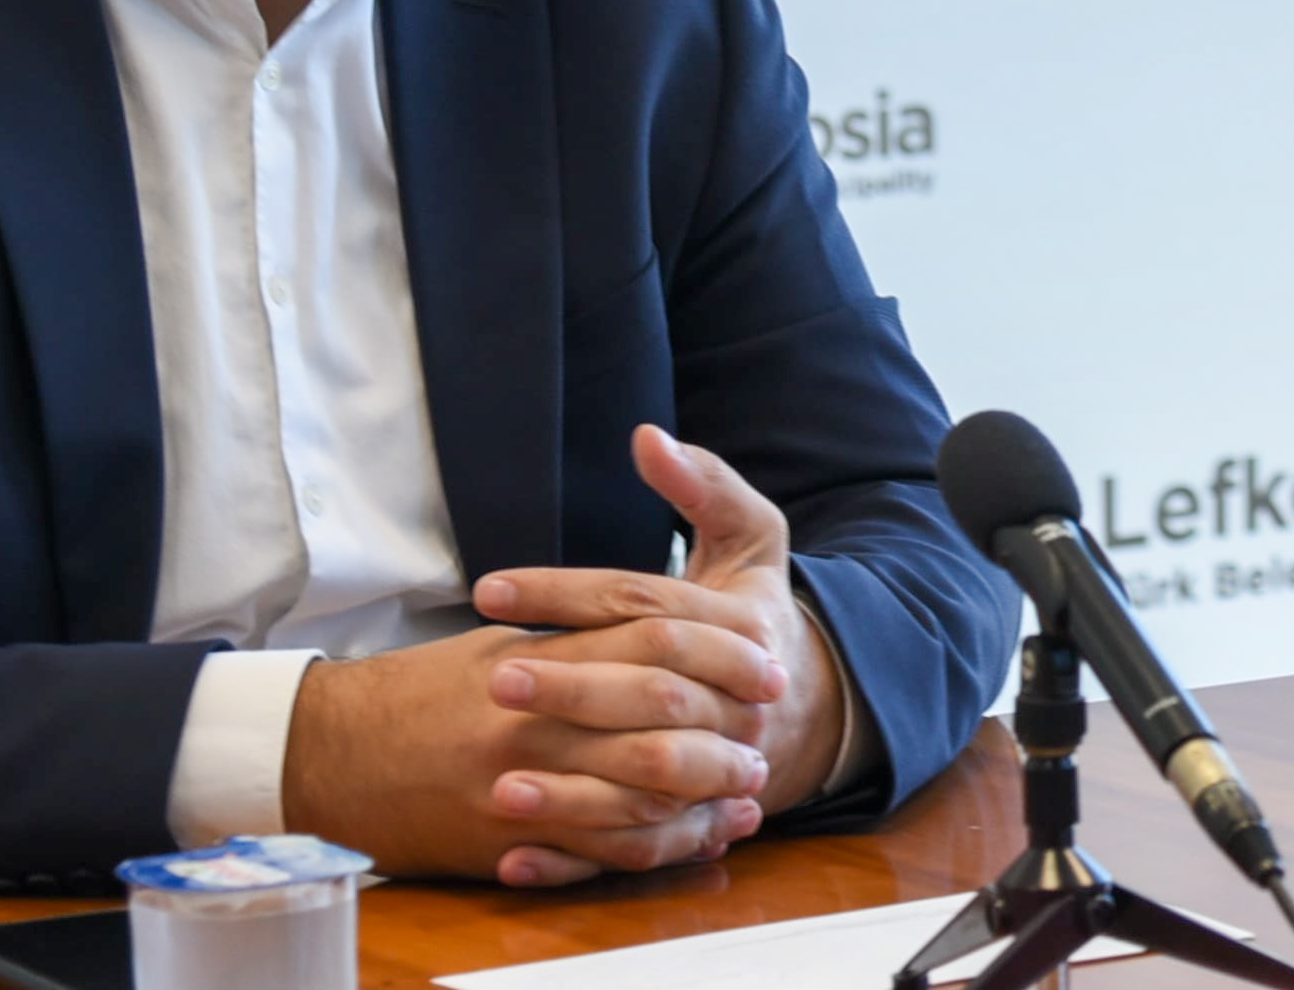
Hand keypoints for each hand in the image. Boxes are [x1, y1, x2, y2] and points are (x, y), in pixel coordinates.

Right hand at [280, 619, 769, 887]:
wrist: (334, 754)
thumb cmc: (425, 692)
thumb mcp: (499, 643)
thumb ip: (579, 631)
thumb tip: (665, 623)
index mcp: (538, 659)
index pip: (650, 641)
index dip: (718, 650)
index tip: (766, 659)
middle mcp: (534, 722)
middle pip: (658, 718)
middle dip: (725, 727)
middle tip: (766, 733)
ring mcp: (521, 788)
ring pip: (639, 794)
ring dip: (704, 796)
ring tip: (744, 793)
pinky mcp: (507, 845)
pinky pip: (600, 854)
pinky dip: (658, 848)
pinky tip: (695, 839)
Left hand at [467, 426, 849, 884]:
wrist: (806, 707)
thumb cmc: (752, 612)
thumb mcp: (749, 537)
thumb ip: (703, 485)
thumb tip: (647, 437)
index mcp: (743, 624)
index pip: (646, 603)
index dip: (566, 593)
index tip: (487, 588)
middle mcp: (739, 697)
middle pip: (653, 690)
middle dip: (572, 686)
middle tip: (492, 678)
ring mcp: (724, 763)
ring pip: (653, 778)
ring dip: (573, 787)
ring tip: (496, 781)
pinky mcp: (698, 820)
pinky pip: (639, 847)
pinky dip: (574, 857)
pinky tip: (513, 853)